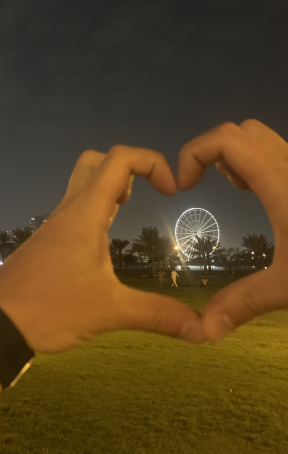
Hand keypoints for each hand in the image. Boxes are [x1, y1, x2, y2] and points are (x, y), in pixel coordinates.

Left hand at [0, 146, 204, 352]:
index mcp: (86, 213)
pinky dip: (95, 208)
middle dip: (126, 168)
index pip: (120, 159)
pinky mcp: (49, 240)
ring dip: (109, 187)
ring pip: (82, 182)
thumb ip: (158, 315)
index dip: (152, 162)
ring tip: (125, 212)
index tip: (172, 191)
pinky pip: (75, 207)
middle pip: (95, 161)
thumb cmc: (49, 308)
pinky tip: (103, 241)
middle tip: (141, 197)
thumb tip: (204, 329)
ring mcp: (56, 224)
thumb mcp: (110, 311)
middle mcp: (69, 210)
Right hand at [177, 119, 287, 340]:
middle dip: (212, 152)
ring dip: (235, 156)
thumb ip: (244, 303)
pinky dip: (256, 161)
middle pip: (240, 131)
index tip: (183, 186)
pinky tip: (263, 195)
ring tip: (235, 190)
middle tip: (205, 187)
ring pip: (260, 138)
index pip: (226, 139)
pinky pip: (276, 151)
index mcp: (281, 183)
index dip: (194, 152)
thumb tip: (206, 330)